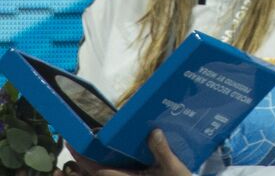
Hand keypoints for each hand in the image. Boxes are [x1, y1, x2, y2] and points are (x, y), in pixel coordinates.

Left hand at [66, 131, 191, 175]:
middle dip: (81, 164)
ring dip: (87, 170)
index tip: (73, 144)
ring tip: (78, 157)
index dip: (85, 159)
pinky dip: (100, 171)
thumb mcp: (173, 168)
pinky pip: (111, 175)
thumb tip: (153, 131)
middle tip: (73, 145)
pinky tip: (101, 164)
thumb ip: (162, 151)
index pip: (100, 171)